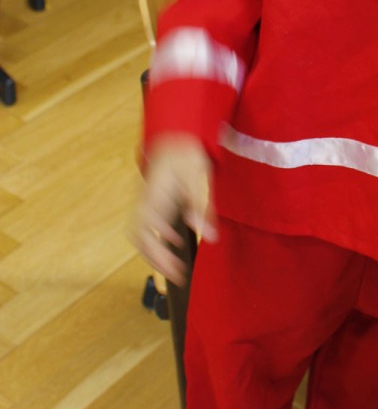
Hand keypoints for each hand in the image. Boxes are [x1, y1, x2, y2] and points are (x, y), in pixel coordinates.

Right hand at [131, 134, 215, 285]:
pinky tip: (175, 240)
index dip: (156, 254)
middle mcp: (145, 200)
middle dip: (155, 258)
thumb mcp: (198, 176)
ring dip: (155, 250)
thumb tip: (208, 236)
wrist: (175, 134)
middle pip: (139, 236)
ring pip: (141, 232)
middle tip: (176, 275)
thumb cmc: (186, 152)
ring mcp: (146, 200)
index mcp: (154, 196)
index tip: (174, 269)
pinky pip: (148, 224)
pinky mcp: (153, 199)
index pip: (145, 232)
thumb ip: (201, 205)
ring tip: (174, 265)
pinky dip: (158, 237)